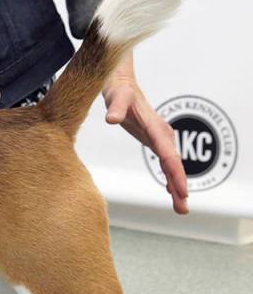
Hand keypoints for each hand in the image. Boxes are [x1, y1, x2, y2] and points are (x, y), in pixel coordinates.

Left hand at [103, 52, 187, 214]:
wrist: (123, 85)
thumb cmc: (119, 91)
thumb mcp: (116, 99)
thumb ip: (115, 108)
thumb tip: (111, 119)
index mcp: (154, 127)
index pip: (166, 154)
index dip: (174, 173)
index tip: (180, 190)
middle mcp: (161, 134)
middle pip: (173, 164)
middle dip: (179, 186)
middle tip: (183, 208)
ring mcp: (159, 138)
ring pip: (171, 165)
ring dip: (177, 186)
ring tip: (180, 208)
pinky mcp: (154, 140)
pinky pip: (165, 161)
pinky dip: (170, 176)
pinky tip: (171, 191)